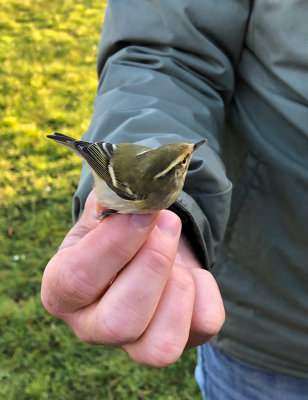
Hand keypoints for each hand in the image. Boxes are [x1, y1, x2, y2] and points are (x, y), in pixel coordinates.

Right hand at [41, 191, 224, 366]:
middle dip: (153, 265)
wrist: (141, 246)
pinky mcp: (176, 340)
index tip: (144, 213)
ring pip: (161, 347)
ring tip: (176, 254)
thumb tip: (128, 198)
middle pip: (120, 322)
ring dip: (179, 285)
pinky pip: (204, 324)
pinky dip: (207, 289)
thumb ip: (111, 203)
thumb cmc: (117, 230)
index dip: (115, 245)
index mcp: (62, 290)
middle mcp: (92, 326)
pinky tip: (191, 272)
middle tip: (167, 223)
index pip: (77, 280)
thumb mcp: (105, 212)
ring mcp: (135, 342)